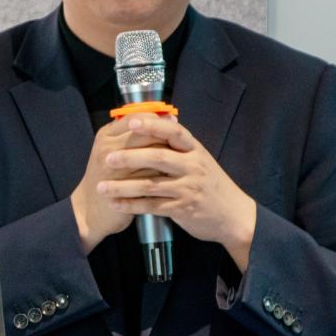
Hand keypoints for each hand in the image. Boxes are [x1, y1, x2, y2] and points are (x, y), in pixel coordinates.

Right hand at [70, 116, 167, 252]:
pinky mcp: (121, 187)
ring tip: (180, 160)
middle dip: (166, 139)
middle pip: (145, 134)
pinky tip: (171, 178)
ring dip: (168, 157)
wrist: (90, 208)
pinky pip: (149, 178)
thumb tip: (166, 119)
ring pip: (150, 155)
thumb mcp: (114, 149)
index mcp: (107, 135)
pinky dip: (163, 177)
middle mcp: (108, 148)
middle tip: (182, 144)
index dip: (157, 121)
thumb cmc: (107, 175)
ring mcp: (113, 168)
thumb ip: (133, 135)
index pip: (136, 118)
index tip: (173, 125)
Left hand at [97, 116, 256, 271]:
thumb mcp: (200, 159)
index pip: (173, 131)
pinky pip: (152, 207)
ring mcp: (188, 189)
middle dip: (129, 157)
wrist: (233, 216)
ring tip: (101, 187)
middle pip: (157, 157)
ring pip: (151, 185)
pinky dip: (132, 205)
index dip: (152, 125)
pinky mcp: (183, 209)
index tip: (131, 121)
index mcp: (194, 150)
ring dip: (123, 186)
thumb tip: (159, 120)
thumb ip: (179, 145)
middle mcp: (192, 166)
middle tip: (107, 158)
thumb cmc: (211, 184)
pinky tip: (116, 204)